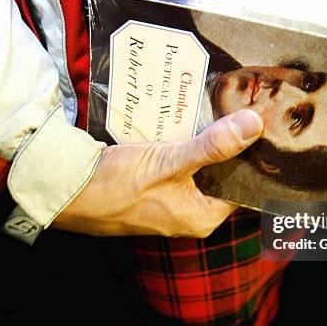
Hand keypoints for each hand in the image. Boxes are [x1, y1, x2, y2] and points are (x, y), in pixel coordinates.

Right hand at [52, 109, 263, 237]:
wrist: (66, 191)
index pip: (243, 184)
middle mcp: (191, 213)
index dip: (252, 155)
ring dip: (202, 141)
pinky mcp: (154, 189)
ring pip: (198, 166)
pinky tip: (184, 120)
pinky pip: (177, 164)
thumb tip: (254, 126)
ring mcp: (171, 202)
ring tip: (217, 108)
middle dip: (227, 144)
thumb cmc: (117, 186)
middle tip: (240, 109)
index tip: (260, 124)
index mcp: (204, 217)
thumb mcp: (169, 162)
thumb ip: (213, 146)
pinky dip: (181, 144)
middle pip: (220, 173)